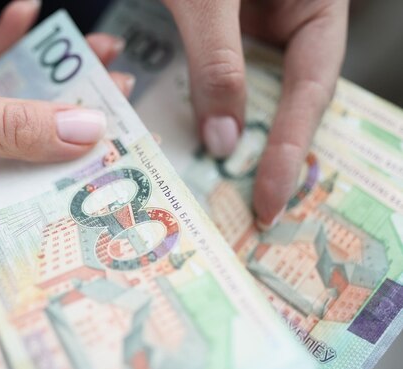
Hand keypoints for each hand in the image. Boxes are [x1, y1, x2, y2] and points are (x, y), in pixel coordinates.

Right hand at [0, 0, 131, 294]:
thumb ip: (1, 128)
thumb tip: (83, 133)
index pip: (18, 232)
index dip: (77, 199)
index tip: (126, 166)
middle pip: (25, 182)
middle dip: (73, 134)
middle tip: (117, 100)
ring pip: (12, 140)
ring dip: (49, 90)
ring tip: (94, 58)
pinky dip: (5, 68)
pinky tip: (26, 25)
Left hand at [163, 0, 348, 227]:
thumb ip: (216, 61)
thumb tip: (222, 140)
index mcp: (317, 7)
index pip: (312, 90)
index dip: (290, 150)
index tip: (268, 202)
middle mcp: (293, 22)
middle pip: (287, 102)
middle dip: (265, 155)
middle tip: (245, 210)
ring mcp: (257, 27)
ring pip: (250, 96)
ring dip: (231, 137)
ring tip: (215, 186)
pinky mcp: (223, 31)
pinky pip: (218, 78)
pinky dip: (205, 110)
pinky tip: (190, 140)